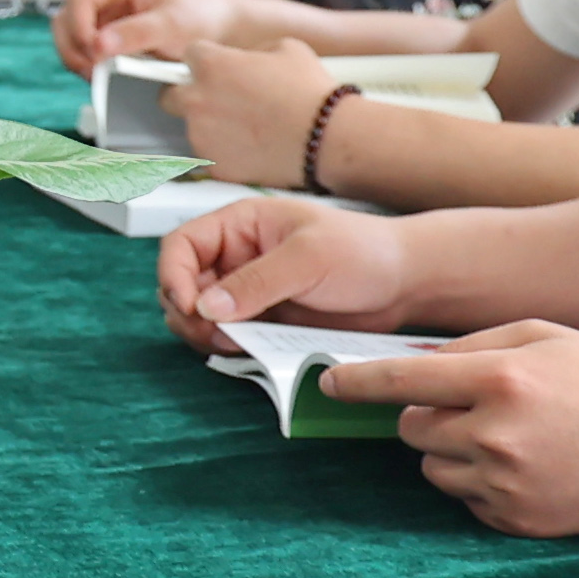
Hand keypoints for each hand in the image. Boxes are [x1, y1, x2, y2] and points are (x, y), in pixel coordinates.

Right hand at [52, 0, 204, 75]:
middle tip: (93, 72)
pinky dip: (87, 63)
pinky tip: (104, 75)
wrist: (217, 30)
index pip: (79, 0)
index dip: (79, 30)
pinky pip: (82, 49)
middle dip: (74, 47)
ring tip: (98, 76)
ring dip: (77, 57)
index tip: (94, 56)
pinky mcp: (105, 33)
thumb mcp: (171, 26)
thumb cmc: (198, 19)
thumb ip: (136, 33)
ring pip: (68, 35)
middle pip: (66, 18)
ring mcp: (103, 13)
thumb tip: (98, 46)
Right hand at [157, 195, 415, 350]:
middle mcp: (236, 258)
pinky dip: (230, 348)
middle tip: (212, 336)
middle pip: (183, 285)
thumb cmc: (362, 252)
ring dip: (205, 334)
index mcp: (239, 226)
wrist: (404, 283)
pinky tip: (248, 351)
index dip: (174, 276)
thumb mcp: (308, 258)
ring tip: (233, 345)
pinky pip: (232, 337)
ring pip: (201, 317)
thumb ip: (257, 282)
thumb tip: (206, 306)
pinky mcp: (266, 321)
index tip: (188, 306)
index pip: (181, 246)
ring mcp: (249, 292)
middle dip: (187, 313)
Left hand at [171, 33, 349, 187]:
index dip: (208, 61)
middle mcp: (197, 100)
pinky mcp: (214, 165)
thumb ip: (253, 50)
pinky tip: (251, 149)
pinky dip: (225, 153)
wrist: (327, 137)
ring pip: (191, 127)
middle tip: (219, 100)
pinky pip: (210, 156)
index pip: (190, 55)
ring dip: (210, 125)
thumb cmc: (310, 91)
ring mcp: (202, 136)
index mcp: (211, 66)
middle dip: (190, 95)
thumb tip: (247, 59)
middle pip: (171, 95)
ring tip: (246, 128)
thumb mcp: (286, 48)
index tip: (219, 70)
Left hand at [321, 324, 578, 538]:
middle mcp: (495, 434)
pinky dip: (479, 484)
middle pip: (413, 429)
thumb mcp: (544, 337)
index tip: (329, 383)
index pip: (402, 381)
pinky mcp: (520, 520)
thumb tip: (417, 365)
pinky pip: (466, 501)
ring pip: (433, 469)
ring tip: (503, 437)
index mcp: (500, 379)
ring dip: (449, 452)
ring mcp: (507, 483)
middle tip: (470, 406)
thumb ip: (474, 346)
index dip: (358, 382)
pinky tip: (525, 467)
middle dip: (427, 415)